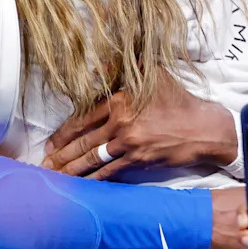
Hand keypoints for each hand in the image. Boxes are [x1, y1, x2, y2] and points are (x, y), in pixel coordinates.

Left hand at [43, 71, 236, 178]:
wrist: (203, 127)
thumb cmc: (178, 99)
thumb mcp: (152, 73)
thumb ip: (124, 69)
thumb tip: (100, 64)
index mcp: (119, 101)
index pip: (83, 118)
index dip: (64, 133)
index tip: (50, 143)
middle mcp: (120, 124)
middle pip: (83, 142)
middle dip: (61, 156)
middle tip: (44, 165)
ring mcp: (129, 145)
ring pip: (93, 159)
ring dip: (72, 170)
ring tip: (55, 178)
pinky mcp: (139, 161)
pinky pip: (110, 172)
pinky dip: (94, 179)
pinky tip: (82, 185)